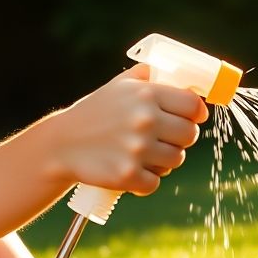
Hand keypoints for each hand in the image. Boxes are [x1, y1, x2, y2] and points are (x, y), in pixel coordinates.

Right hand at [56, 64, 209, 194]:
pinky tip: (132, 170)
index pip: (193, 105)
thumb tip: (179, 75)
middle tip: (165, 138)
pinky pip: (155, 182)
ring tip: (144, 154)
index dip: (196, 113)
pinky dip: (146, 180)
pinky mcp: (128, 175)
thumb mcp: (119, 85)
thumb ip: (148, 76)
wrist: (61, 144)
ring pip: (176, 160)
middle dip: (180, 138)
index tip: (193, 118)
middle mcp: (145, 120)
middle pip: (190, 135)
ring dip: (164, 160)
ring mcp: (137, 149)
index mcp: (146, 94)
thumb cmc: (94, 113)